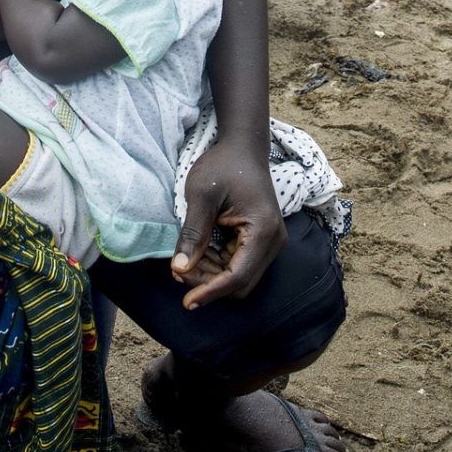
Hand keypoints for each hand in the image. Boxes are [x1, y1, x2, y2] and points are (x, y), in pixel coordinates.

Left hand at [170, 140, 284, 308]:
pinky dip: (216, 266)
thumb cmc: (223, 165)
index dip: (211, 292)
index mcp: (263, 230)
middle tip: (178, 271)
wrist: (242, 148)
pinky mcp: (259, 241)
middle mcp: (273, 241)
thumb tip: (180, 270)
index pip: (238, 276)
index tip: (186, 302)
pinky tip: (196, 254)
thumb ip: (193, 233)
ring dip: (210, 276)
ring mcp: (268, 242)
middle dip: (209, 284)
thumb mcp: (202, 194)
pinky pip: (238, 265)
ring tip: (183, 262)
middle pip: (240, 283)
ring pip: (238, 278)